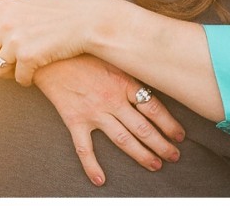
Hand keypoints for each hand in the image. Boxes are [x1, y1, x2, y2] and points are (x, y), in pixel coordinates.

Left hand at [0, 0, 115, 84]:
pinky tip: (36, 74)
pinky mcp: (28, 57)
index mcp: (6, 6)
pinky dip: (26, 81)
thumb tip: (5, 17)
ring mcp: (15, 40)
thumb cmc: (66, 11)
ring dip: (8, 74)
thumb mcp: (35, 3)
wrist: (88, 21)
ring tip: (21, 69)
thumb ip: (15, 11)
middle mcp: (5, 22)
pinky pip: (19, 78)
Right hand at [34, 55, 184, 185]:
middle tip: (174, 155)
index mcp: (124, 82)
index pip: (154, 107)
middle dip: (162, 144)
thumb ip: (129, 68)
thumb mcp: (111, 54)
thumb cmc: (81, 50)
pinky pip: (84, 148)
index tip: (180, 135)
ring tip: (155, 164)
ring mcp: (93, 111)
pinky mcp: (74, 119)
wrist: (49, 53)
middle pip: (143, 128)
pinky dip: (92, 166)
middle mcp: (112, 99)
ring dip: (141, 155)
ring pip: (123, 140)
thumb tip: (152, 74)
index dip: (169, 124)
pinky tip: (100, 179)